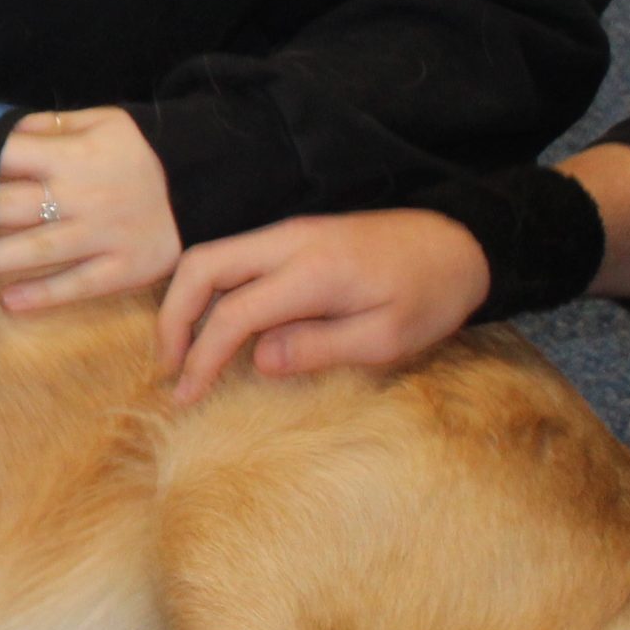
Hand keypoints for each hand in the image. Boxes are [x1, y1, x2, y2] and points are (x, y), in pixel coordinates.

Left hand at [0, 108, 181, 311]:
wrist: (203, 184)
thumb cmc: (136, 153)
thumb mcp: (103, 122)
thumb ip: (51, 125)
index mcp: (74, 156)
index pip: (11, 157)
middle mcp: (85, 196)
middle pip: (17, 206)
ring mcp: (106, 235)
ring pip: (42, 248)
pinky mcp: (125, 268)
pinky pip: (80, 285)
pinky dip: (44, 295)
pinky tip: (9, 301)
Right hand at [155, 210, 489, 401]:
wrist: (459, 244)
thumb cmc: (430, 296)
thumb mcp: (388, 337)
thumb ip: (320, 347)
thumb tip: (258, 361)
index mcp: (314, 272)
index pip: (235, 313)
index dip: (203, 356)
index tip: (189, 395)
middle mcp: (289, 242)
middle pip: (201, 267)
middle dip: (173, 318)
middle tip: (170, 367)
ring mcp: (287, 234)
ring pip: (211, 258)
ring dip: (186, 302)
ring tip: (183, 352)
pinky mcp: (291, 238)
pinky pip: (234, 260)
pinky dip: (211, 292)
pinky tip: (215, 327)